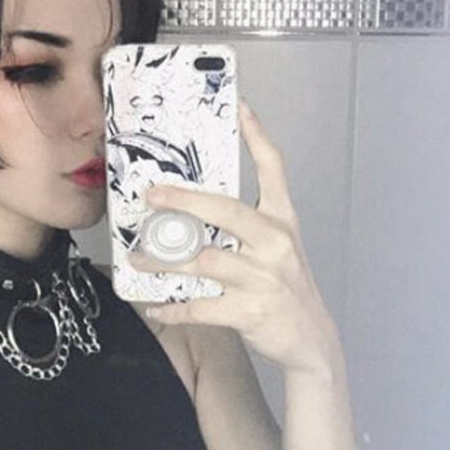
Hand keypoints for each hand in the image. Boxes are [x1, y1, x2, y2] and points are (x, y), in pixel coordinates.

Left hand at [128, 99, 340, 376]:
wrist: (311, 341)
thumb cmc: (286, 291)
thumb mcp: (279, 250)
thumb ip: (247, 229)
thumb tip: (195, 214)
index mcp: (283, 222)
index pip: (274, 170)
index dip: (257, 137)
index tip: (240, 108)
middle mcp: (274, 244)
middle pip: (225, 211)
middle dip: (183, 201)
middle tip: (151, 196)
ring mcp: (263, 278)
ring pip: (202, 261)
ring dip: (163, 261)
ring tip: (138, 258)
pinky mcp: (250, 311)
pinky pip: (200, 307)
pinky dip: (173, 308)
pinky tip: (155, 307)